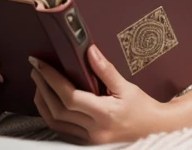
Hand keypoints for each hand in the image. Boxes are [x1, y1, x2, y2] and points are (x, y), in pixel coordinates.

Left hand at [29, 44, 174, 143]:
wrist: (155, 130)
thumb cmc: (143, 109)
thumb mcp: (127, 87)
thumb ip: (106, 69)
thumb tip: (89, 50)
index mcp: (104, 114)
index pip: (69, 96)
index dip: (51, 79)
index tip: (40, 64)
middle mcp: (93, 131)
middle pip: (57, 110)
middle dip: (42, 87)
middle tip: (36, 69)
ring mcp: (89, 140)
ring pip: (55, 123)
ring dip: (42, 102)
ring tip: (39, 83)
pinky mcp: (87, 144)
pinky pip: (61, 131)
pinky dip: (51, 115)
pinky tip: (49, 102)